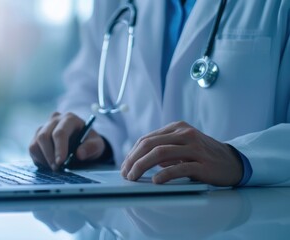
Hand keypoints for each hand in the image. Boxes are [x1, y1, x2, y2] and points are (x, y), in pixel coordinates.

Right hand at [29, 112, 105, 170]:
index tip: (60, 162)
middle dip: (49, 155)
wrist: (82, 142)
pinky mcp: (36, 136)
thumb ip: (91, 148)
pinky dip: (39, 159)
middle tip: (57, 169)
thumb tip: (79, 154)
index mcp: (69, 118)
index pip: (60, 132)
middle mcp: (54, 120)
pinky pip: (32, 149)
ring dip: (43, 159)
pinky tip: (50, 164)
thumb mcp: (97, 144)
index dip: (59, 148)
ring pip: (35, 143)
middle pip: (44, 136)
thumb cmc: (89, 142)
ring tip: (55, 168)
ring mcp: (44, 127)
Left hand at [121, 121, 242, 185]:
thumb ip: (163, 149)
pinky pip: (179, 168)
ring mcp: (194, 148)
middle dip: (133, 160)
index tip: (124, 166)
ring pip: (160, 154)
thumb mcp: (182, 146)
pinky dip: (164, 175)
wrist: (234, 162)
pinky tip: (155, 181)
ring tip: (133, 177)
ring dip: (142, 166)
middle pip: (149, 144)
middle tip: (125, 174)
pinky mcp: (203, 163)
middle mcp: (185, 134)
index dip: (132, 153)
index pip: (146, 139)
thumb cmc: (204, 155)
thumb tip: (139, 160)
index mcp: (177, 128)